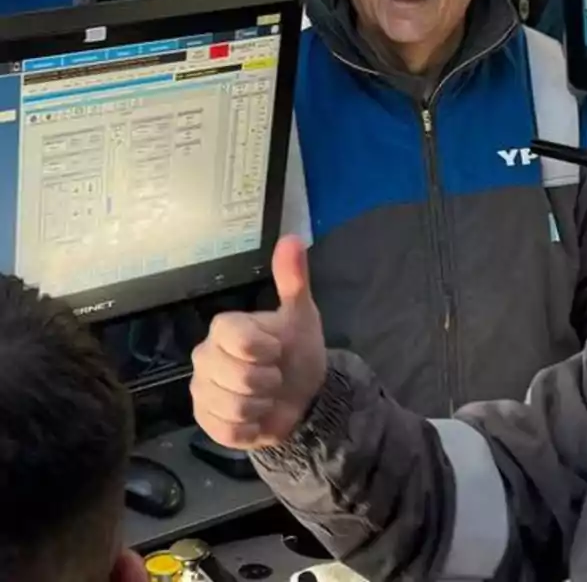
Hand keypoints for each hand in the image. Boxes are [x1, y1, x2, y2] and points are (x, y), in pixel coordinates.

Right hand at [190, 236, 328, 449]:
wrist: (302, 396)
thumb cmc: (297, 352)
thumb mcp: (301, 316)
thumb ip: (293, 279)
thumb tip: (292, 238)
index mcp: (224, 328)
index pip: (235, 336)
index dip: (263, 348)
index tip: (277, 349)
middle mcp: (204, 357)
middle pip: (236, 375)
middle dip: (267, 379)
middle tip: (274, 375)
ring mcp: (201, 391)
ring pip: (232, 405)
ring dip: (262, 405)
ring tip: (266, 396)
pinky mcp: (204, 422)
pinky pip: (227, 430)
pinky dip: (251, 428)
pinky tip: (257, 417)